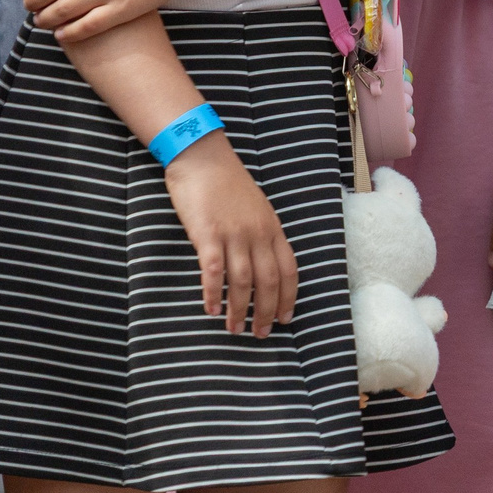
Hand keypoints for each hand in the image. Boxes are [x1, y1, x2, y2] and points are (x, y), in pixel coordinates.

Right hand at [165, 133, 296, 335]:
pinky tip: (212, 309)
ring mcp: (234, 234)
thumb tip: (262, 264)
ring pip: (243, 282)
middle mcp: (258, 233)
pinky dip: (213, 293)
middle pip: (268, 281)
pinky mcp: (208, 234)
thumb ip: (261, 234)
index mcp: (272, 227)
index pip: (289, 269)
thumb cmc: (227, 184)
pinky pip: (214, 271)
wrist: (203, 158)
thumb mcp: (256, 208)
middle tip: (260, 334)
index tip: (286, 318)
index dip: (289, 297)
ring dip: (240, 310)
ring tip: (235, 329)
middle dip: (267, 312)